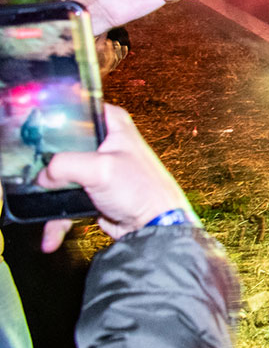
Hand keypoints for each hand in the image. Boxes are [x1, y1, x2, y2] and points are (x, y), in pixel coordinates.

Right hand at [37, 105, 191, 250]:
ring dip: (48, 196)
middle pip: (61, 145)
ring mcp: (97, 168)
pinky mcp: (92, 190)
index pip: (78, 110)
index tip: (35, 134)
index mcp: (113, 125)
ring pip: (60, 175)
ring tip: (40, 210)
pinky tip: (50, 237)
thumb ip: (64, 164)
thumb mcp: (101, 169)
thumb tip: (42, 176)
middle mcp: (105, 143)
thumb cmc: (144, 191)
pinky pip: (65, 201)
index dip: (55, 121)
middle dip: (45, 164)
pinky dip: (57, 218)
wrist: (154, 225)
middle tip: (34, 174)